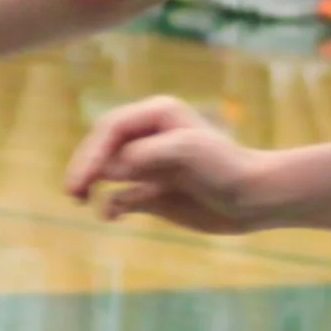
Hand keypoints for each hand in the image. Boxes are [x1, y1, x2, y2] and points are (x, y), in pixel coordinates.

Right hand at [62, 96, 267, 234]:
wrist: (257, 198)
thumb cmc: (226, 166)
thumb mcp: (186, 151)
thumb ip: (145, 156)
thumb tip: (109, 170)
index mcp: (155, 115)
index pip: (110, 128)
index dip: (92, 151)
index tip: (83, 178)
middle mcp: (148, 138)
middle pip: (102, 148)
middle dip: (85, 167)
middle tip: (73, 191)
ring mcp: (149, 166)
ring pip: (107, 172)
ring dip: (91, 184)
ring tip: (80, 199)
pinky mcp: (153, 193)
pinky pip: (121, 197)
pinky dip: (112, 205)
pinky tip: (110, 215)